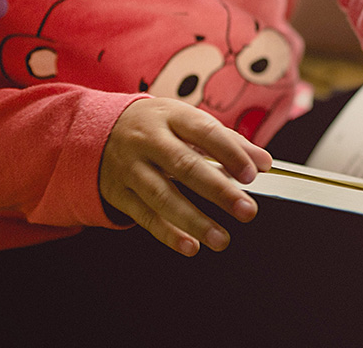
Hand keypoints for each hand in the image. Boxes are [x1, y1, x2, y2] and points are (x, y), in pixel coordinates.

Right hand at [100, 98, 271, 255]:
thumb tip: (263, 162)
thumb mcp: (186, 121)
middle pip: (184, 165)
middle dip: (218, 190)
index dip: (229, 152)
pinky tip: (190, 245)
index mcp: (170, 115)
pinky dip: (167, 233)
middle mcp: (148, 139)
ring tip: (221, 238)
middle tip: (246, 210)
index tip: (252, 174)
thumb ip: (227, 140)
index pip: (204, 131)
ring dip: (194, 220)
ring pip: (162, 195)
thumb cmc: (157, 127)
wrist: (99, 130)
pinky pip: (144, 215)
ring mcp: (130, 166)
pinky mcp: (118, 192)